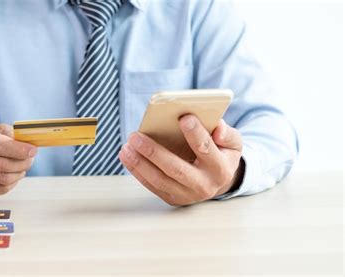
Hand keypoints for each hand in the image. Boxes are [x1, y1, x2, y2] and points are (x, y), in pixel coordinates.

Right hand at [0, 120, 36, 199]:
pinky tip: (12, 174)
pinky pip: (1, 189)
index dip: (17, 149)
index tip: (33, 151)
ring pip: (3, 179)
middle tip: (30, 158)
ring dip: (19, 172)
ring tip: (22, 165)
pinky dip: (12, 182)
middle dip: (22, 162)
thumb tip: (31, 146)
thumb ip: (12, 134)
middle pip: (2, 164)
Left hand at [119, 114, 243, 205]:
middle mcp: (203, 185)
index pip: (206, 149)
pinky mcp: (172, 198)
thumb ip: (227, 134)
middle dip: (153, 152)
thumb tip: (217, 127)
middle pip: (175, 168)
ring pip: (159, 180)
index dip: (195, 134)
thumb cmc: (221, 155)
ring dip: (139, 163)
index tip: (183, 117)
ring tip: (126, 146)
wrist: (217, 182)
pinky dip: (137, 171)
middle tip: (135, 136)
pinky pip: (151, 185)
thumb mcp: (232, 144)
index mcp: (220, 169)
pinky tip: (127, 156)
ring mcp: (186, 194)